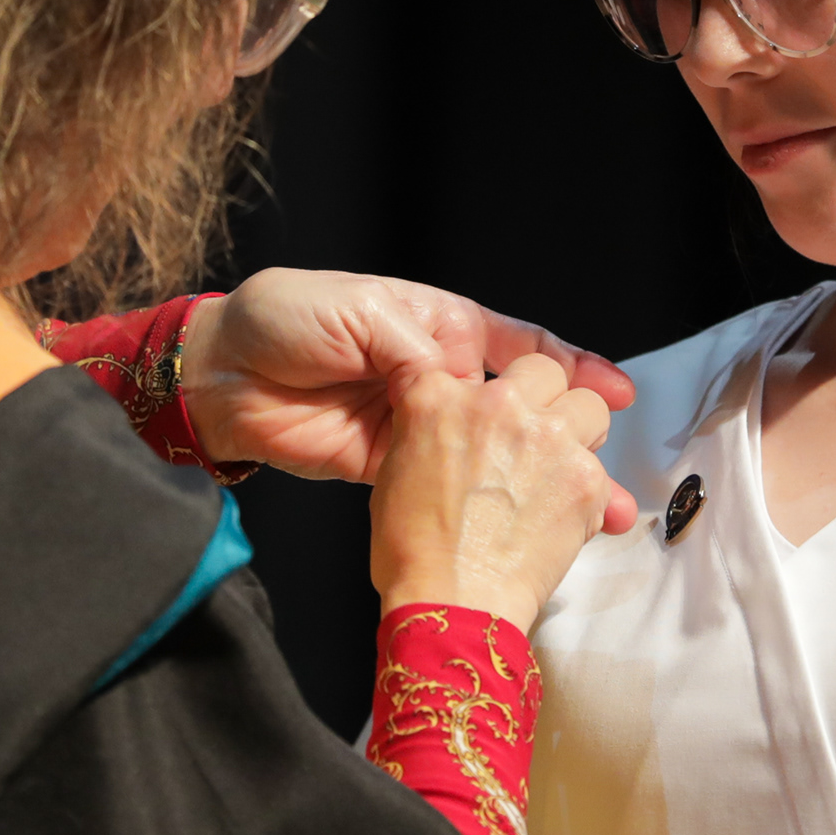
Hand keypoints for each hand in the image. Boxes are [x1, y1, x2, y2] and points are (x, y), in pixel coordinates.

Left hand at [177, 268, 639, 518]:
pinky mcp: (391, 467)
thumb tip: (461, 382)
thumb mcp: (358, 313)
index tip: (615, 393)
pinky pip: (447, 484)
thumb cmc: (284, 320)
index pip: (520, 345)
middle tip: (607, 462)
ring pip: (491, 453)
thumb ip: (415, 348)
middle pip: (517, 405)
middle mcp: (436, 375)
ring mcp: (417, 426)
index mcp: (437, 326)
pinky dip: (484, 503)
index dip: (572, 366)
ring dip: (538, 478)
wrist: (220, 376)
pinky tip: (520, 522)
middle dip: (568, 431)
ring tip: (589, 508)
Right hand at [368, 355, 621, 633]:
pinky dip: (592, 492)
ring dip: (581, 433)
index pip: (485, 366)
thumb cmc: (416, 549)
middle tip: (539, 437)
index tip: (505, 415)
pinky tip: (566, 518)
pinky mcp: (586, 476)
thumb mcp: (397, 468)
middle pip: (546, 372)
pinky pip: (604, 469)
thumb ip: (433, 428)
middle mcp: (498, 404)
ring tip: (561, 472)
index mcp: (440, 396)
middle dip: (548, 398)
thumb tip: (462, 429)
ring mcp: (547, 437)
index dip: (501, 393)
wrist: (453, 600)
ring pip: (591, 406)